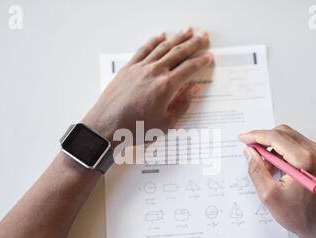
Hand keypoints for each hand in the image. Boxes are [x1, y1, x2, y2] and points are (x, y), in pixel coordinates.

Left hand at [83, 27, 212, 143]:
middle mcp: (154, 72)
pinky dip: (154, 41)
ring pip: (163, 48)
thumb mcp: (165, 124)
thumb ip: (182, 105)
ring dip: (177, 38)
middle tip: (203, 37)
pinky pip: (144, 50)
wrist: (106, 127)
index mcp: (166, 86)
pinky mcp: (128, 68)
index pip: (189, 69)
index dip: (201, 62)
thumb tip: (193, 90)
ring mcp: (140, 68)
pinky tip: (160, 36)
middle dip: (193, 44)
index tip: (208, 57)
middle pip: (178, 53)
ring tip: (187, 31)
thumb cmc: (134, 129)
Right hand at [239, 125, 315, 237]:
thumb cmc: (302, 216)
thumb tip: (250, 152)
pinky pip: (298, 146)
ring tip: (266, 168)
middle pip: (284, 133)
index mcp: (305, 160)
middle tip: (252, 152)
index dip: (256, 136)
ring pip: (291, 138)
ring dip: (274, 147)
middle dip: (264, 140)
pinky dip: (284, 152)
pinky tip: (278, 168)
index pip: (276, 137)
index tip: (244, 138)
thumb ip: (256, 170)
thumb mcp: (269, 195)